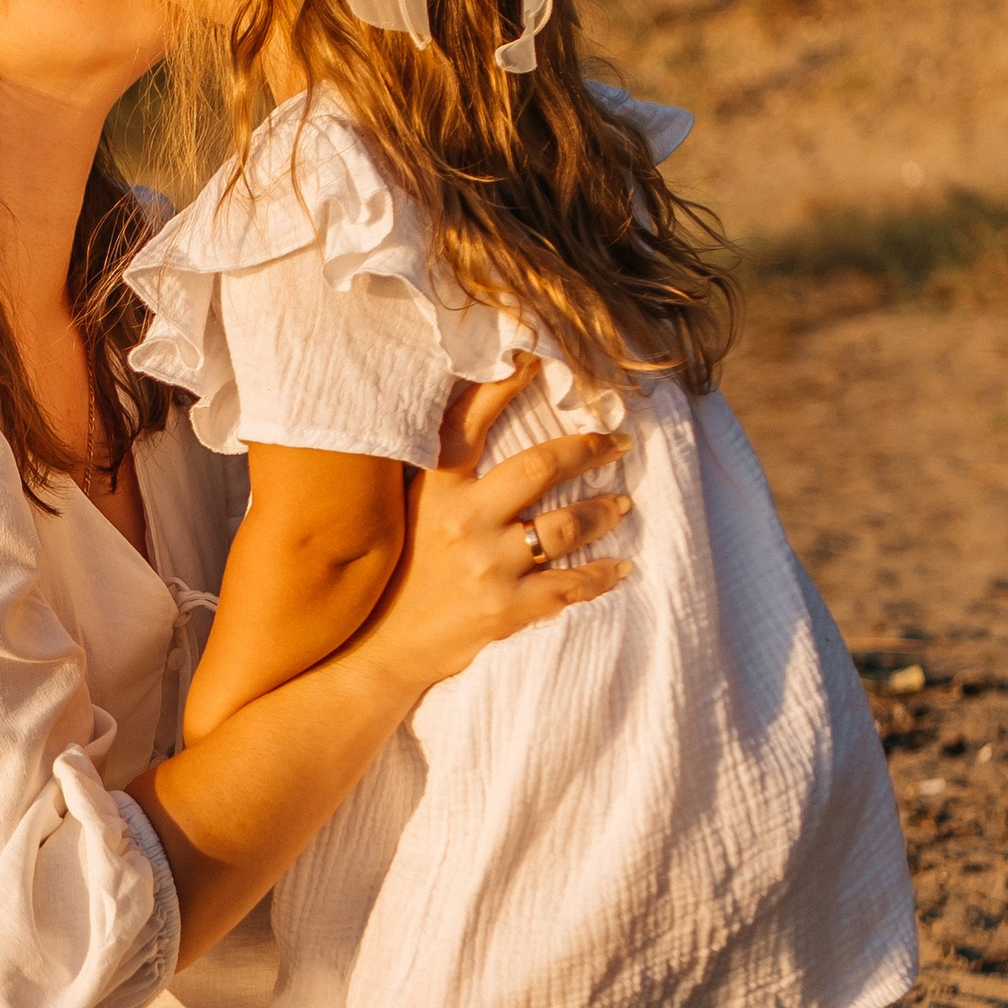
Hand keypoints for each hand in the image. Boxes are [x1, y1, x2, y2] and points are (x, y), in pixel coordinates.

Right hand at [361, 364, 631, 700]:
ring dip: (605, 511)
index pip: (474, 417)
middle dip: (589, 449)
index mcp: (437, 487)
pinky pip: (571, 585)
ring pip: (567, 526)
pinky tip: (621, 567)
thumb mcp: (414, 507)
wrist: (385, 647)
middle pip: (542, 466)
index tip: (542, 360)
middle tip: (617, 441)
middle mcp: (464, 519)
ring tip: (622, 504)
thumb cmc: (404, 569)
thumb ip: (447, 467)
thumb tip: (488, 406)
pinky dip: (603, 575)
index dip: (511, 382)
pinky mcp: (506, 609)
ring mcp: (488, 566)